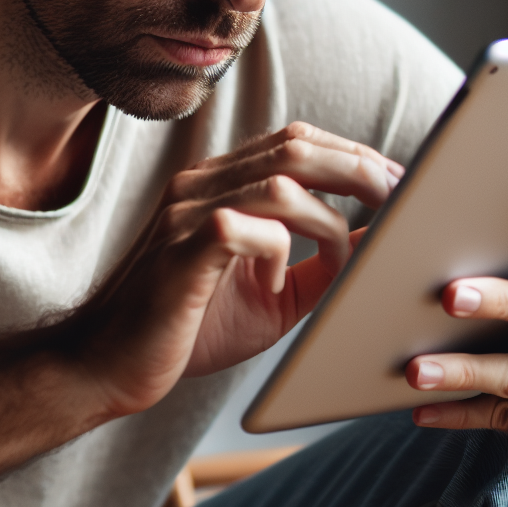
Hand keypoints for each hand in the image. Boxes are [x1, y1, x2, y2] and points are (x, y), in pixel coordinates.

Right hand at [78, 123, 401, 417]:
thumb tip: (381, 242)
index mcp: (221, 184)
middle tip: (400, 206)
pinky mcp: (180, 251)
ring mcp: (187, 214)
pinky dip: (278, 254)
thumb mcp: (275, 294)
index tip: (400, 185)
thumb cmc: (190, 328)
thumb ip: (322, 263)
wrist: (107, 366)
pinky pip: (244, 229)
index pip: (298, 140)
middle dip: (361, 172)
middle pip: (297, 146)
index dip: (355, 155)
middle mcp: (202, 185)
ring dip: (328, 223)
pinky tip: (274, 287)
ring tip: (340, 263)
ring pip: (280, 184)